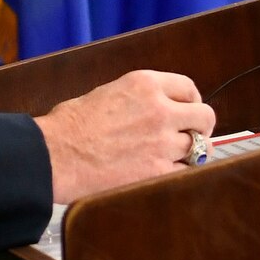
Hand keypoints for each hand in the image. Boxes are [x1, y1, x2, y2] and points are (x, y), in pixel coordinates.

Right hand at [36, 69, 216, 204]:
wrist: (55, 156)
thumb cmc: (69, 127)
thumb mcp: (107, 92)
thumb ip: (138, 99)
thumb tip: (153, 109)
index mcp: (145, 84)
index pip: (189, 87)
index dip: (192, 101)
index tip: (189, 111)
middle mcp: (160, 110)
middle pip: (205, 116)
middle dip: (201, 127)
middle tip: (192, 136)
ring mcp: (162, 142)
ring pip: (200, 148)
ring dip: (192, 154)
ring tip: (179, 158)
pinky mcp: (157, 172)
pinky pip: (185, 173)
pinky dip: (180, 175)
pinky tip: (167, 175)